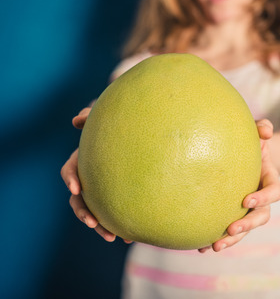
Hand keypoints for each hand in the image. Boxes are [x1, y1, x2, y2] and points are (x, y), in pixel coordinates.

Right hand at [61, 107, 132, 242]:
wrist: (136, 135)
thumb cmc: (116, 126)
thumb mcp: (104, 119)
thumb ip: (91, 117)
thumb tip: (75, 120)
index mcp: (84, 160)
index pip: (70, 169)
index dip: (70, 178)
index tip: (75, 188)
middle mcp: (89, 177)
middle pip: (78, 198)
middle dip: (83, 212)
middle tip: (92, 223)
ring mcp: (102, 188)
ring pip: (95, 210)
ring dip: (100, 225)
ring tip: (111, 237)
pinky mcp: (115, 196)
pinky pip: (113, 212)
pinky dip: (119, 224)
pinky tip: (130, 235)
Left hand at [199, 119, 279, 252]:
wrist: (247, 155)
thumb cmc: (251, 142)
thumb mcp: (257, 132)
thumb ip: (262, 128)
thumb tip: (266, 130)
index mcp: (269, 179)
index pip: (274, 192)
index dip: (263, 198)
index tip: (245, 201)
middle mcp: (261, 198)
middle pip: (261, 217)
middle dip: (248, 226)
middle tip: (231, 229)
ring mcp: (248, 209)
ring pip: (245, 229)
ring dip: (232, 239)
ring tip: (214, 246)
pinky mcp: (234, 213)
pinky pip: (228, 230)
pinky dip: (215, 239)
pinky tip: (200, 246)